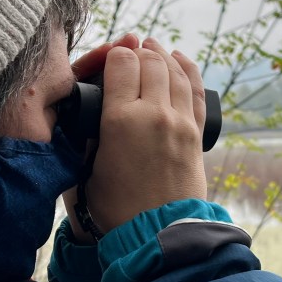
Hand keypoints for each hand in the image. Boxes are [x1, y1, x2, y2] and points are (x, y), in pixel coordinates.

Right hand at [62, 34, 206, 240]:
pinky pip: (194, 89)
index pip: (121, 64)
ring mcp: (179, 121)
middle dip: (138, 51)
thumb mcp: (86, 169)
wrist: (156, 233)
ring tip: (151, 48)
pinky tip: (179, 59)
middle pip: (150, 61)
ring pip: (174, 70)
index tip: (109, 59)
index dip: (114, 55)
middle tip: (130, 52)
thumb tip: (91, 111)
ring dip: (162, 55)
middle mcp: (153, 113)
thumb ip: (87, 135)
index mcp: (119, 120)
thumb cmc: (116, 208)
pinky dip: (187, 69)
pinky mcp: (195, 133)